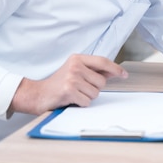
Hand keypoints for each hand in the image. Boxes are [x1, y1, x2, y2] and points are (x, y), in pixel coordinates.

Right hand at [10, 54, 127, 115]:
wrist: (38, 94)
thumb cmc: (59, 83)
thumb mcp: (76, 72)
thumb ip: (95, 71)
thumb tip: (115, 72)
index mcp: (77, 59)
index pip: (102, 61)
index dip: (115, 68)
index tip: (124, 74)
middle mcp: (75, 66)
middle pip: (101, 81)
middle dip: (95, 88)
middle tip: (81, 88)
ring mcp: (72, 78)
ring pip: (95, 93)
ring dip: (87, 97)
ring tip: (75, 93)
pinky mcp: (69, 90)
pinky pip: (87, 101)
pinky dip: (81, 103)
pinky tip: (71, 99)